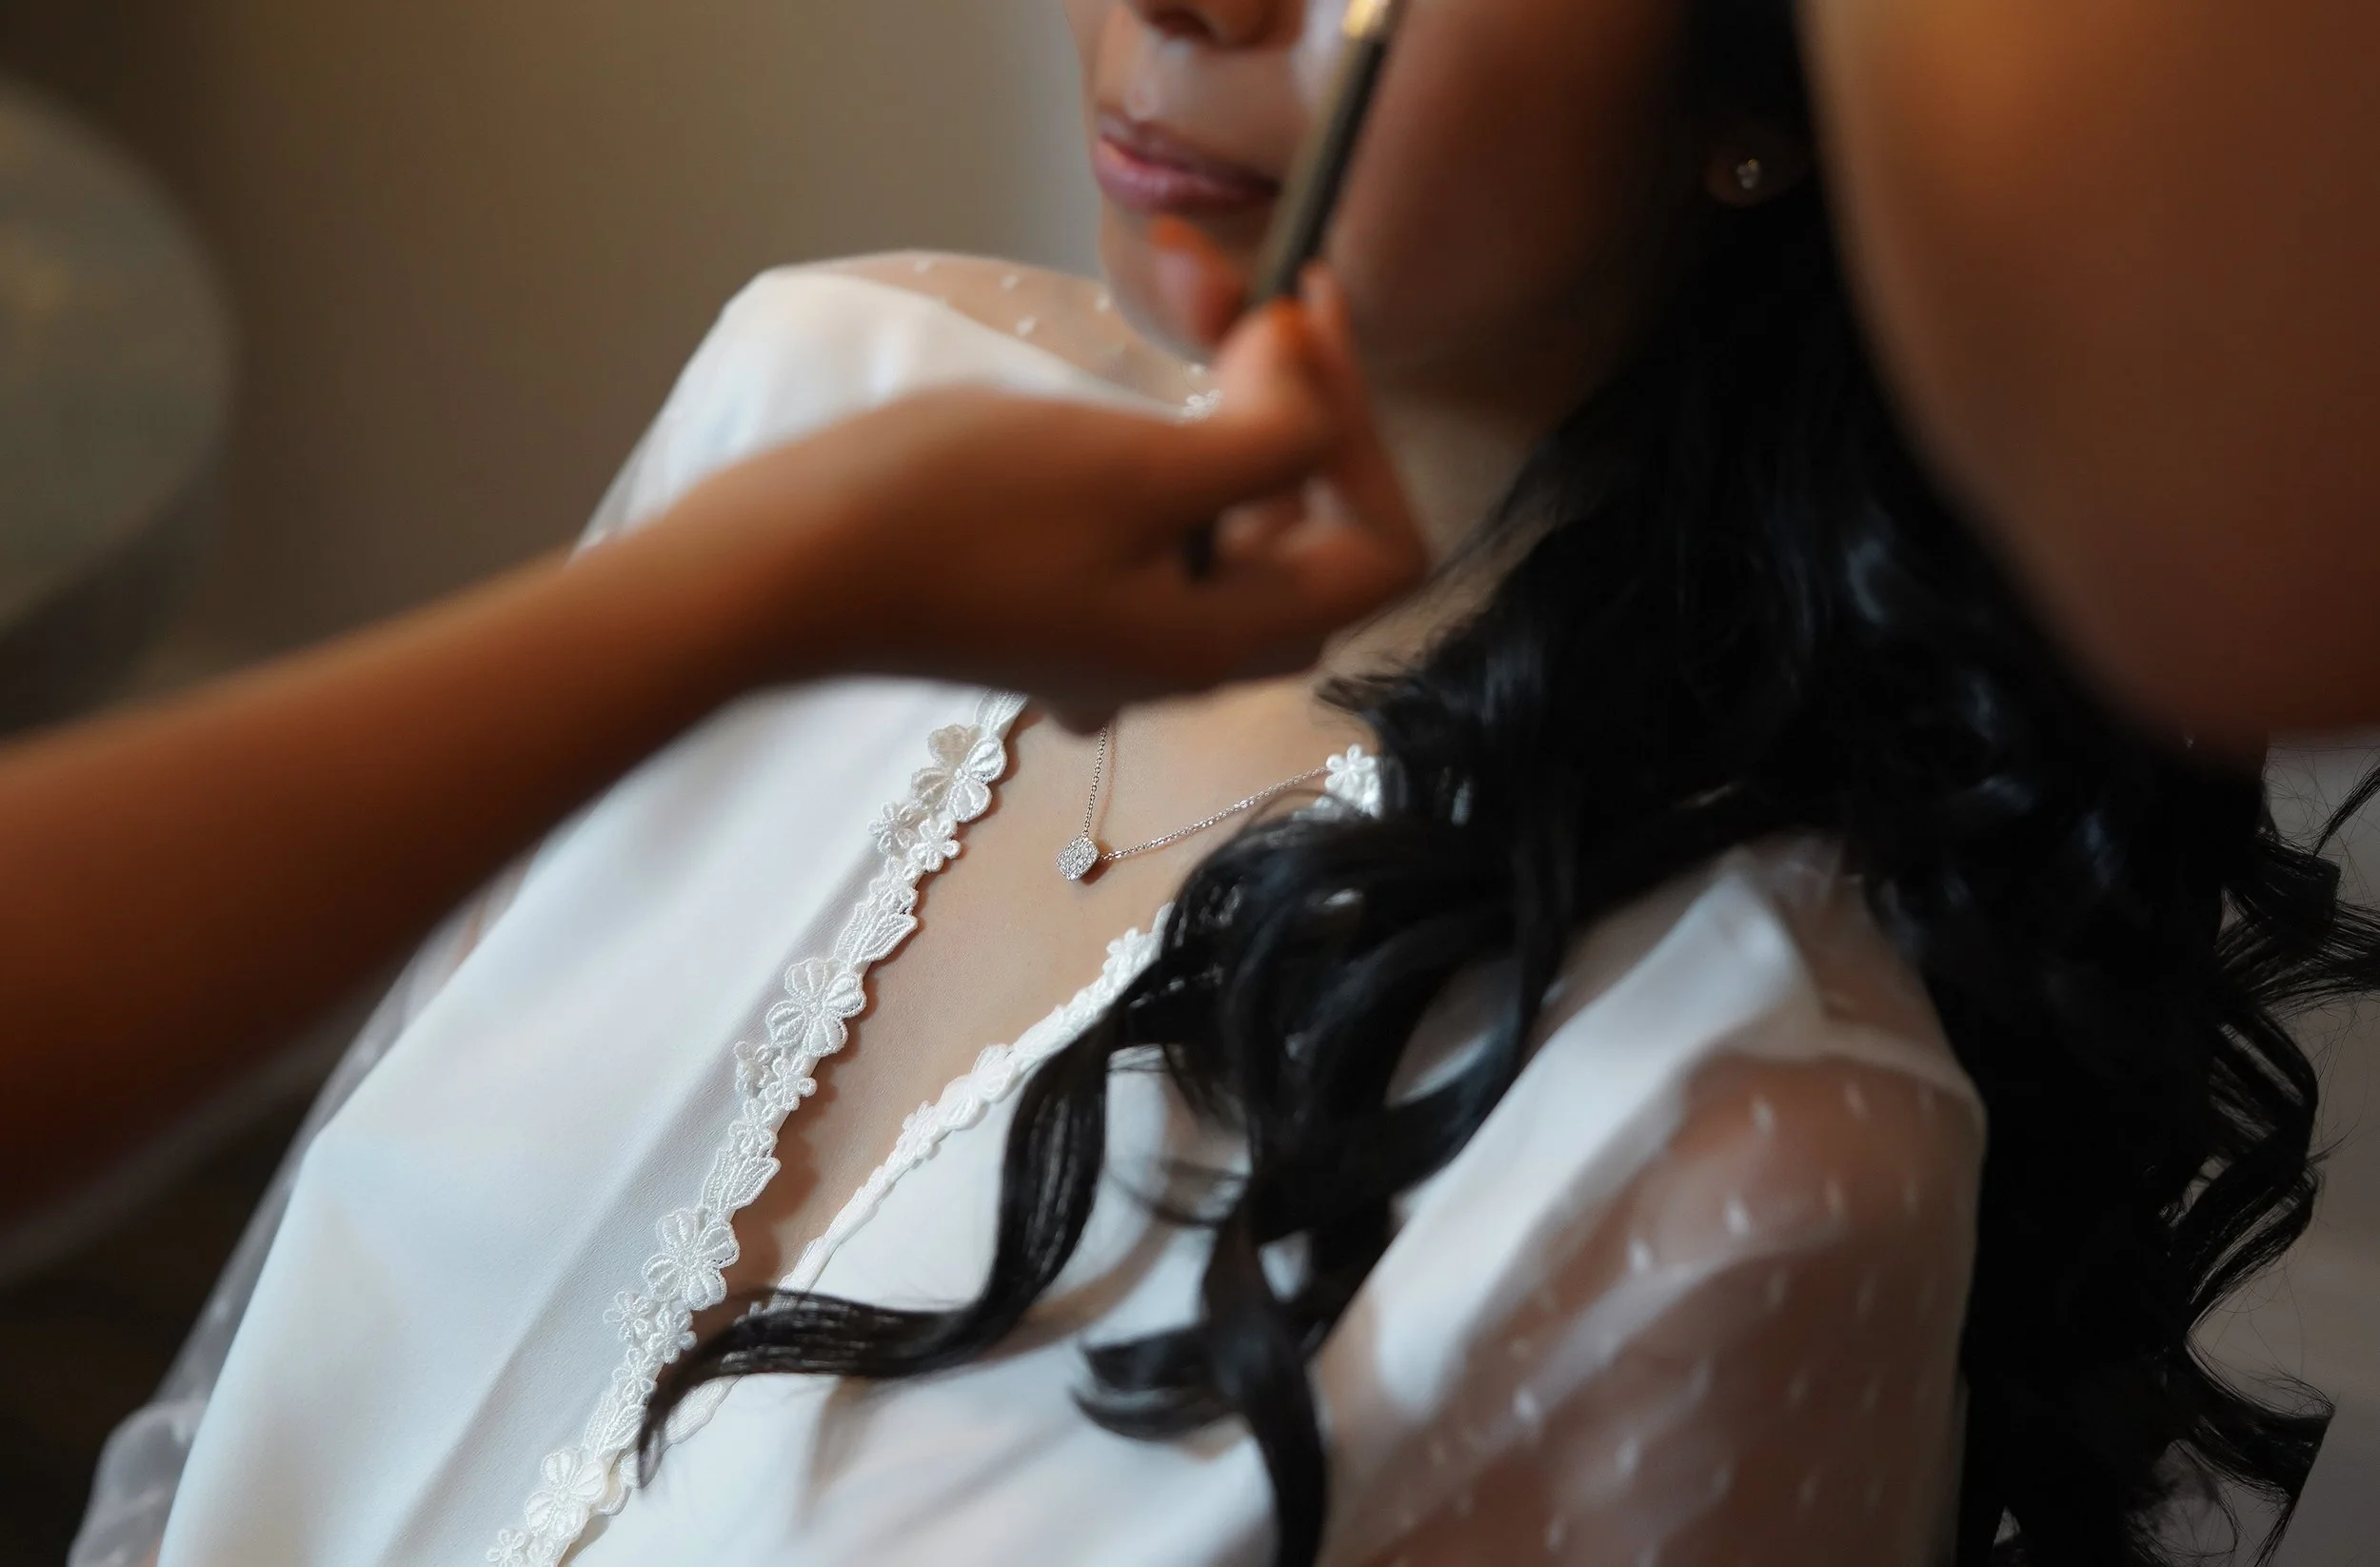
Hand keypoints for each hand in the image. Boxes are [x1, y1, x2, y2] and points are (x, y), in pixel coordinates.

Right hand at [663, 266, 1426, 718]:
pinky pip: (1151, 528)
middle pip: (1308, 526)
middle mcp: (1182, 654)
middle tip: (1225, 291)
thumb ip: (1270, 435)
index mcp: (1222, 638)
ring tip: (1170, 306)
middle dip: (1290, 396)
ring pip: (1228, 516)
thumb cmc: (951, 518)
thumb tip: (1316, 382)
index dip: (1364, 431)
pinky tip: (1112, 401)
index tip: (1297, 324)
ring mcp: (1116, 636)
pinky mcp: (1057, 604)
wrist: (779, 573)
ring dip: (1220, 405)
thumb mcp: (1138, 466)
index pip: (1379, 547)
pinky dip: (1156, 450)